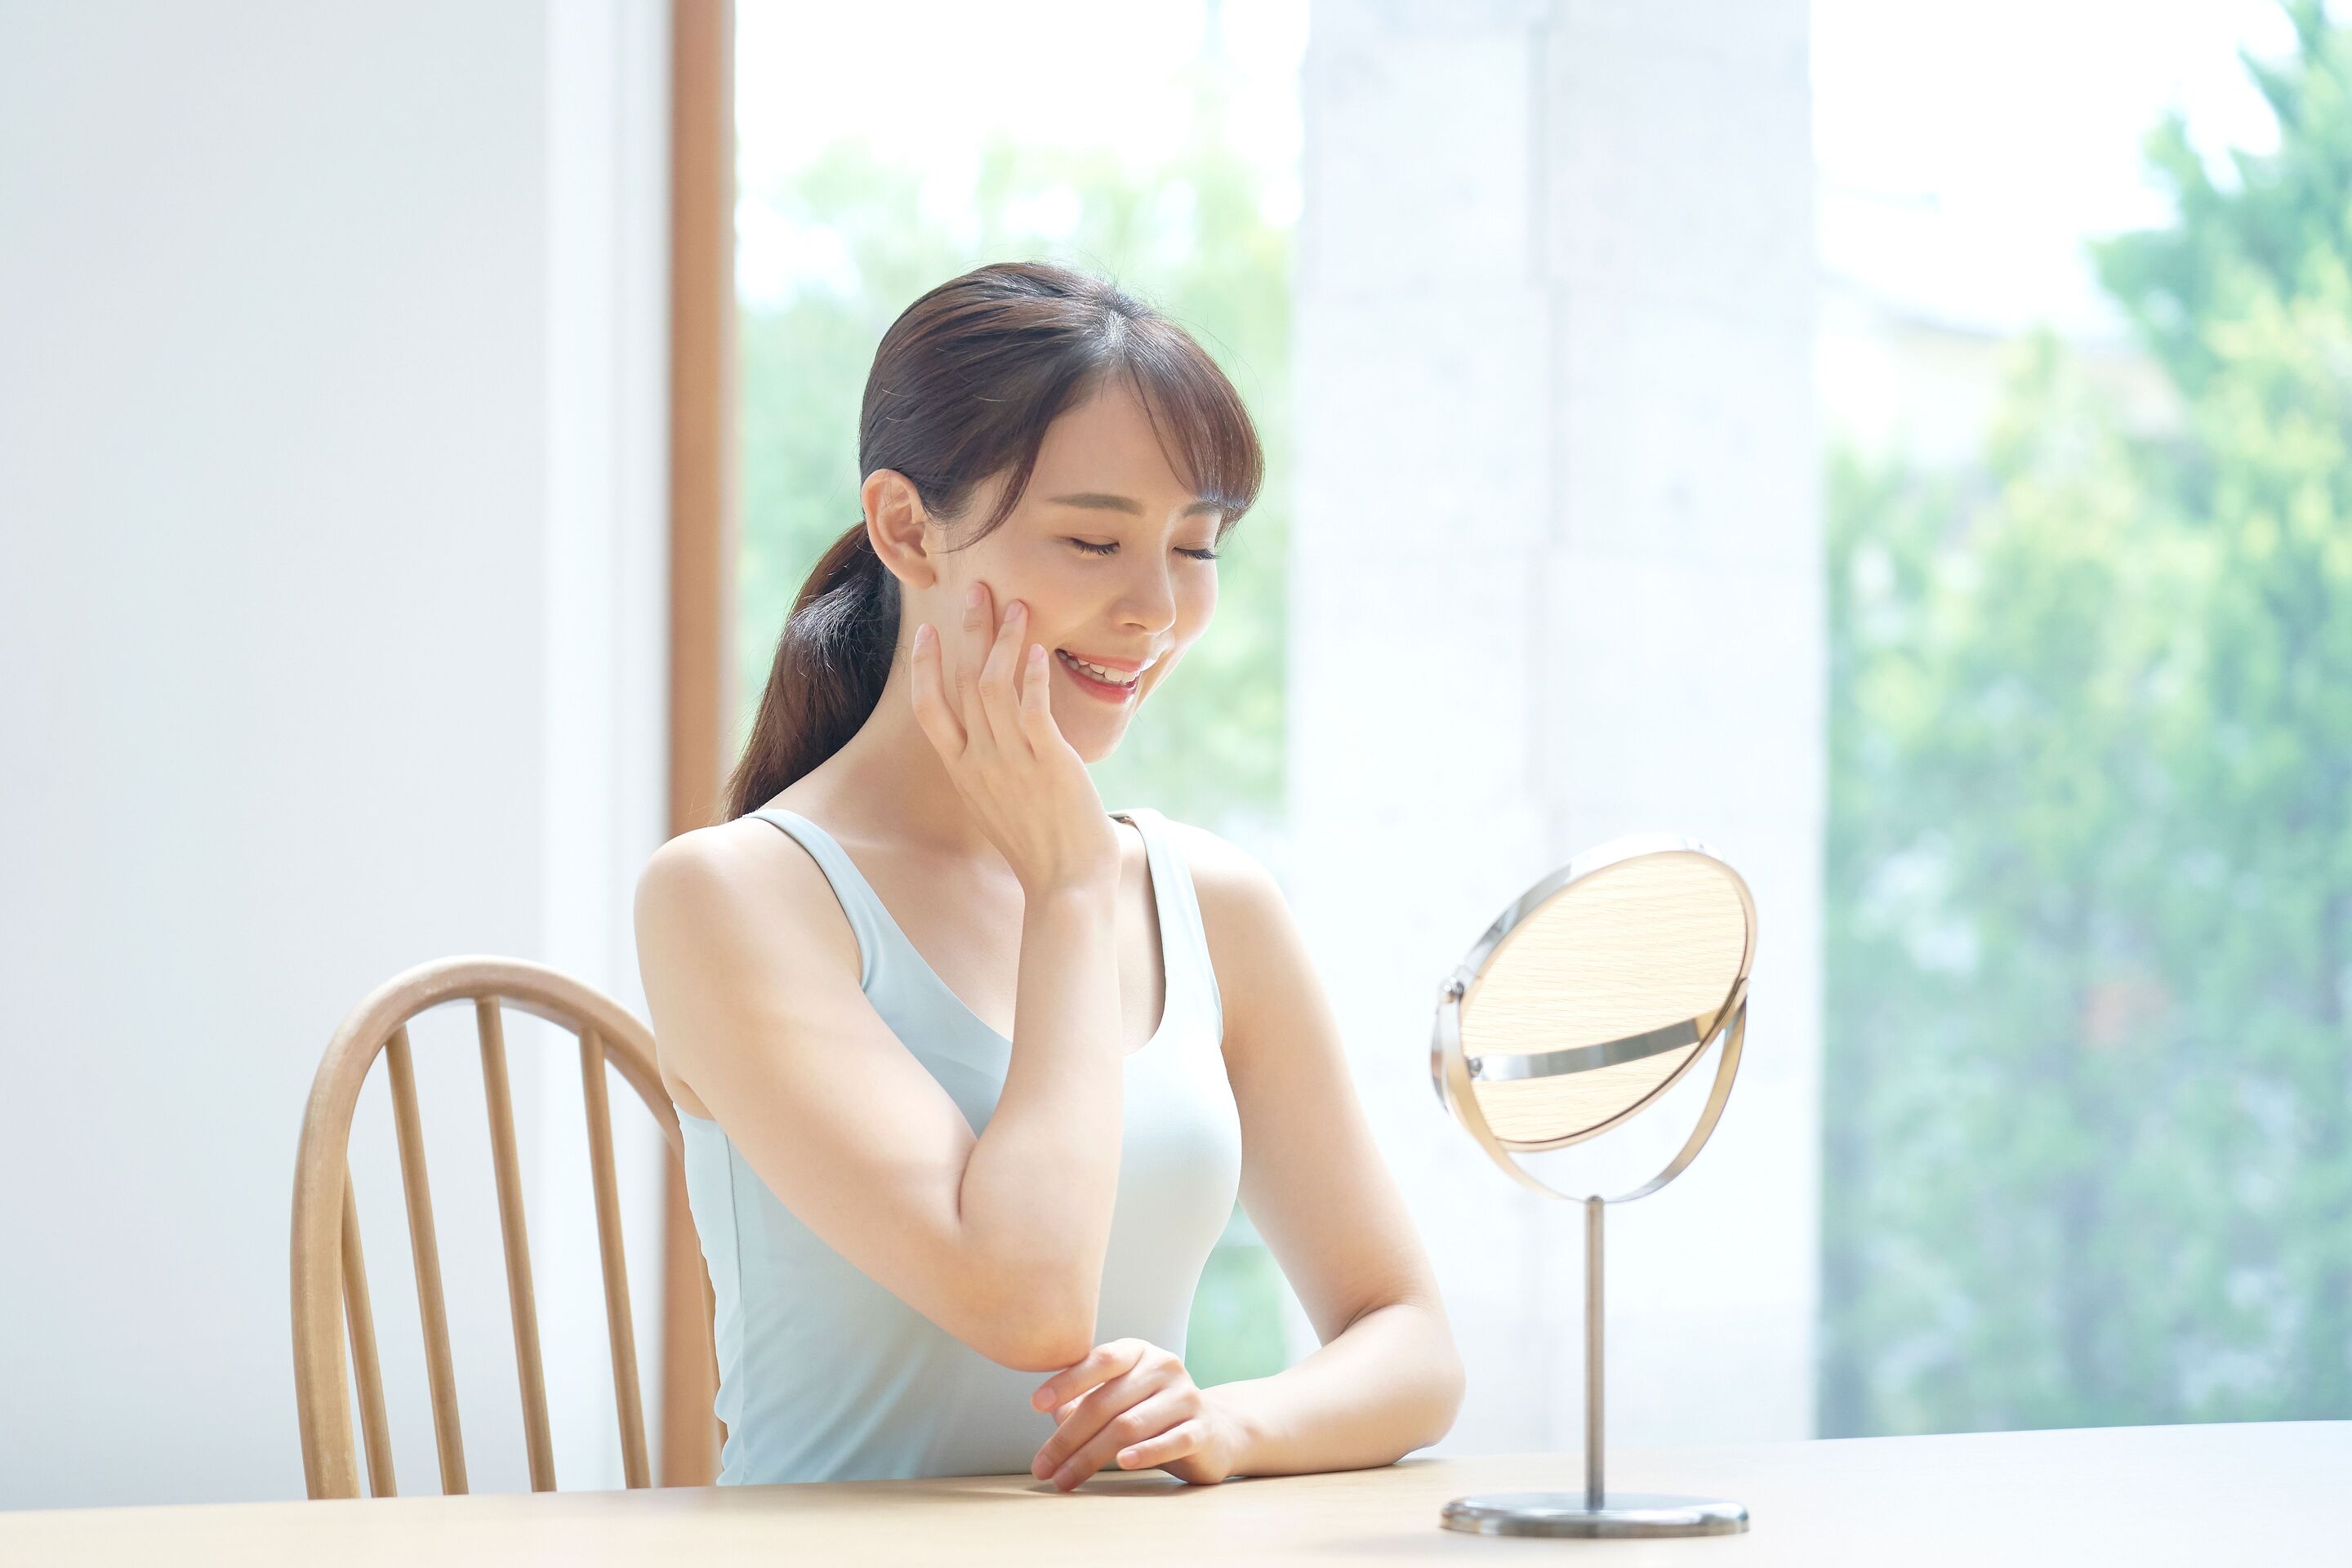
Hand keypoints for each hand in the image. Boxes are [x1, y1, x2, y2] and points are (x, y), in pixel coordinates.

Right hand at [909, 579, 1120, 896]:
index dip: (924, 665)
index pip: (928, 708)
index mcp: (962, 771)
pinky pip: (1033, 709)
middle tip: (975, 588)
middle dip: (969, 629)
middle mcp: (979, 761)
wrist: (1066, 885)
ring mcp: (1011, 761)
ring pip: (994, 686)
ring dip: (1004, 640)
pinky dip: (1032, 676)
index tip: (926, 630)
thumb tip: (994, 738)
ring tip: (1017, 604)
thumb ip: (989, 768)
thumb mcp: (998, 805)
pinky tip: (1039, 650)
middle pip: (962, 681)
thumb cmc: (1040, 846)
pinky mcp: (1048, 763)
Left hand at [1027, 1338, 1241, 1490]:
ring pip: (1129, 1426)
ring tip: (1065, 1478)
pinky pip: (1170, 1441)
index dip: (1067, 1381)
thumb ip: (1084, 1400)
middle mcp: (1163, 1367)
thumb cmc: (1150, 1412)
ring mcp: (1185, 1396)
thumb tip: (1049, 1413)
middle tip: (1043, 1467)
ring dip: (1091, 1456)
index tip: (1036, 1404)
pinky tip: (1123, 1464)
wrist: (1213, 1431)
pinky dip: (1145, 1453)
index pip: (1100, 1360)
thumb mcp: (1117, 1398)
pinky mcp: (1202, 1429)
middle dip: (1068, 1438)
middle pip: (1106, 1403)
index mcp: (1138, 1352)